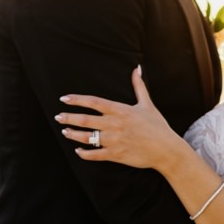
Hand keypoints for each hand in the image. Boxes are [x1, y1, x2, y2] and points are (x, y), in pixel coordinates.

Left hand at [56, 67, 180, 171]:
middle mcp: (114, 124)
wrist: (166, 149)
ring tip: (65, 131)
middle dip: (69, 117)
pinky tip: (78, 151)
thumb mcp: (147, 104)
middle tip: (58, 116)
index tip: (64, 99)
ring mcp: (114, 140)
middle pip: (85, 119)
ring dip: (73, 134)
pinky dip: (84, 153)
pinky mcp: (115, 154)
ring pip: (87, 137)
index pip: (93, 102)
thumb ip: (139, 86)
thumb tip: (136, 69)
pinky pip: (95, 154)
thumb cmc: (157, 126)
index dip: (77, 100)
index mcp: (120, 110)